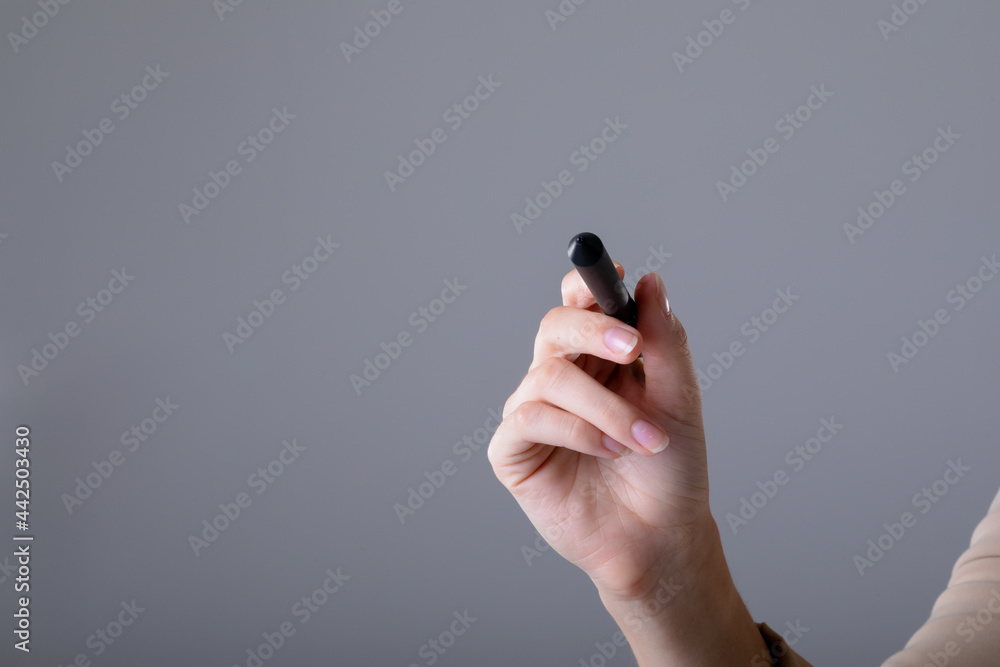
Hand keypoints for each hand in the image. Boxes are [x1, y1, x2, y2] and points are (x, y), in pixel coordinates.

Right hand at [488, 266, 708, 596]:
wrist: (660, 537)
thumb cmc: (669, 471)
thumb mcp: (679, 398)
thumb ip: (663, 340)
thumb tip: (650, 282)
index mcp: (597, 358)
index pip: (579, 303)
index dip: (588, 284)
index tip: (618, 278)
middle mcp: (561, 377)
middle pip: (554, 325)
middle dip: (593, 329)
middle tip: (631, 348)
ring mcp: (534, 411)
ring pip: (550, 374)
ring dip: (605, 405)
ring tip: (643, 437)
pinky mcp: (513, 449)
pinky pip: (531, 417)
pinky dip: (576, 429)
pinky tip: (607, 451)